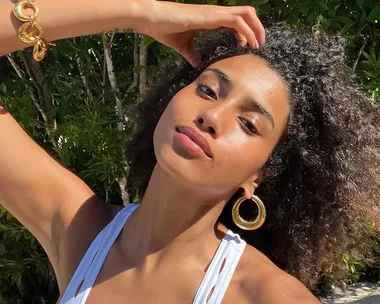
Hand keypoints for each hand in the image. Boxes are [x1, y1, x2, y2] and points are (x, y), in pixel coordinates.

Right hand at [138, 0, 264, 66]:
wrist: (152, 18)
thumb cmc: (165, 28)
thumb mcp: (182, 45)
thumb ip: (191, 53)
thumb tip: (196, 62)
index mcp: (210, 18)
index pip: (236, 20)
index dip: (246, 31)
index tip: (247, 45)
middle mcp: (215, 13)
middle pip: (246, 13)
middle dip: (257, 28)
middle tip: (259, 44)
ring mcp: (214, 13)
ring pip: (246, 14)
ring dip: (256, 29)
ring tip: (257, 44)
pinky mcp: (210, 16)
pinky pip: (236, 21)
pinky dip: (246, 31)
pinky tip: (247, 43)